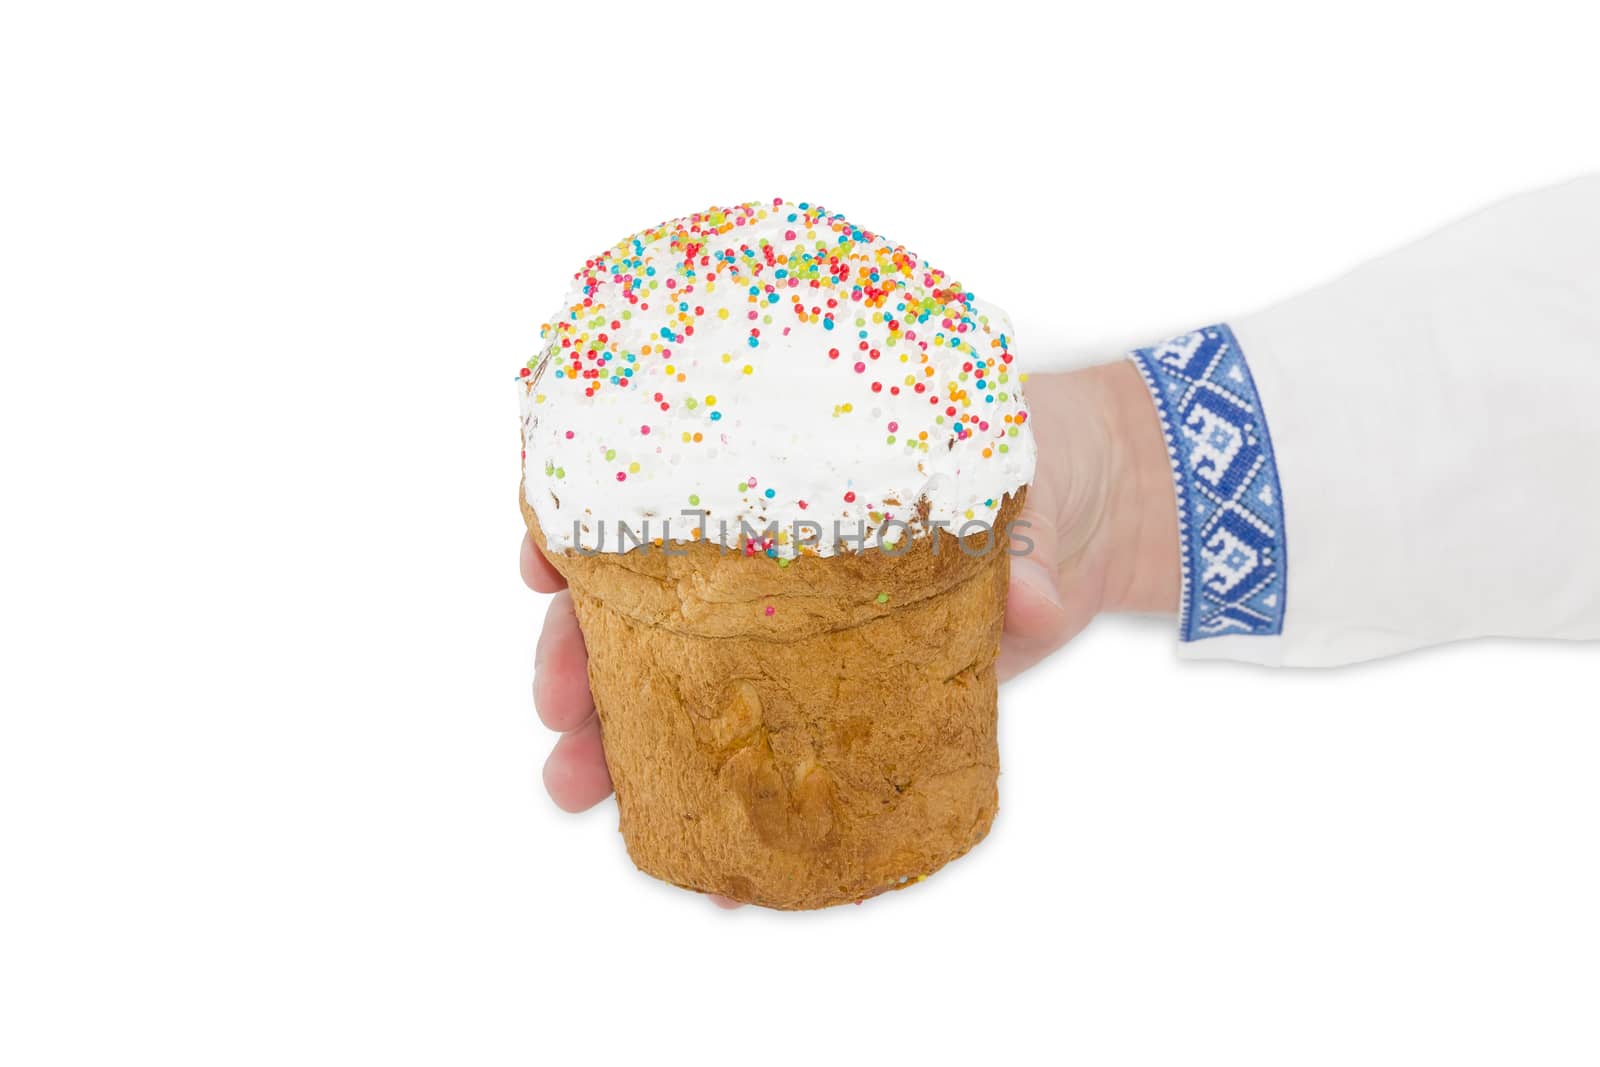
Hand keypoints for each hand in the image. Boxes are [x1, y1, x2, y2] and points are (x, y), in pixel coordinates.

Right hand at [521, 359, 1177, 816]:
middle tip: (558, 713)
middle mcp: (763, 557)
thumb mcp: (1017, 474)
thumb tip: (1030, 599)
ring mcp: (790, 631)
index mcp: (777, 480)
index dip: (580, 527)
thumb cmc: (1025, 456)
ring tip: (579, 789)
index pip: (652, 493)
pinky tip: (702, 858)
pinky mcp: (837, 695)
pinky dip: (722, 806)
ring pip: (673, 681)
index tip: (541, 566)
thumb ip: (1019, 538)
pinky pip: (760, 750)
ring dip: (615, 738)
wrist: (1083, 504)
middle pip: (638, 602)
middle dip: (577, 656)